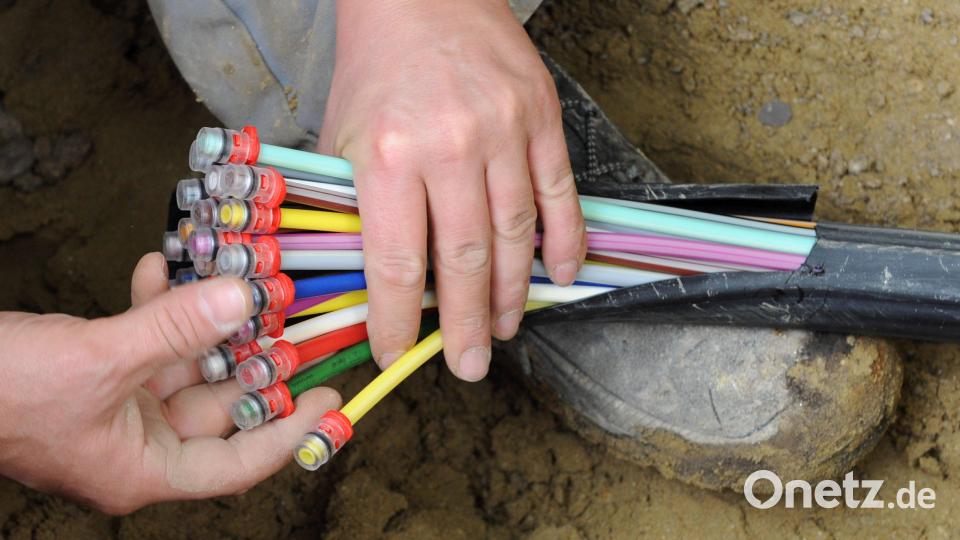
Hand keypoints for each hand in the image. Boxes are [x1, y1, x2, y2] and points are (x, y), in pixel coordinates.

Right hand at [0, 253, 339, 513]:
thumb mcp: (98, 359)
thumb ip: (175, 330)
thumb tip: (244, 299)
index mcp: (142, 469)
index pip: (237, 463)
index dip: (289, 431)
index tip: (329, 396)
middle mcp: (136, 443)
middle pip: (218, 405)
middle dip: (252, 358)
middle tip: (290, 317)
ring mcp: (115, 407)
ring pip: (184, 364)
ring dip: (205, 321)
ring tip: (233, 278)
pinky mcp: (95, 372)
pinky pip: (143, 341)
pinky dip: (155, 306)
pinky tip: (162, 266)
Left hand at [320, 0, 585, 381]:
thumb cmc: (376, 67)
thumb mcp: (342, 137)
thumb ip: (358, 207)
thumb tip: (377, 280)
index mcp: (387, 155)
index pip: (398, 264)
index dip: (398, 321)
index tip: (398, 353)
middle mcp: (449, 147)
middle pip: (464, 261)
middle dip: (466, 324)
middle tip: (469, 365)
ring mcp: (504, 132)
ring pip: (515, 236)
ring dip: (513, 293)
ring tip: (505, 329)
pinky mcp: (541, 117)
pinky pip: (559, 193)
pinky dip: (564, 241)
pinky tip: (562, 275)